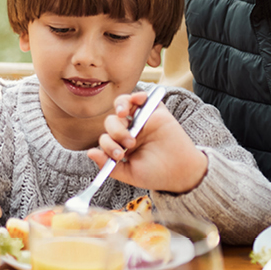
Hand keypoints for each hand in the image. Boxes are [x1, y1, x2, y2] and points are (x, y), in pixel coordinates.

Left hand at [88, 91, 206, 193]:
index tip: (119, 156)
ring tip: (124, 115)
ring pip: (123, 104)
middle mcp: (130, 131)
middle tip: (129, 144)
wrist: (180, 173)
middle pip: (112, 121)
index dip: (107, 144)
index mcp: (120, 145)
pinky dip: (138, 95)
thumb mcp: (129, 173)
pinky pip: (144, 98)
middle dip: (116, 131)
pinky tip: (138, 99)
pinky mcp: (156, 112)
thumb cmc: (155, 174)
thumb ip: (109, 165)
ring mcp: (142, 120)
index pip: (105, 137)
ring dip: (120, 106)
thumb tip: (89, 152)